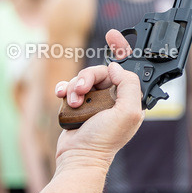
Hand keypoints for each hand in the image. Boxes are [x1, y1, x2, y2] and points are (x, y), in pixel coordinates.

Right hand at [54, 30, 143, 169]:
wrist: (78, 156)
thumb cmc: (104, 140)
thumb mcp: (127, 112)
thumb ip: (129, 85)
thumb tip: (116, 68)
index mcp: (129, 99)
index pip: (128, 69)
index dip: (122, 50)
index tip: (113, 35)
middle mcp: (114, 98)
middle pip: (101, 71)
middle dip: (89, 77)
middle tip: (83, 89)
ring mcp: (95, 101)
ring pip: (84, 78)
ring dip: (75, 86)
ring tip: (74, 101)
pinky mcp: (78, 104)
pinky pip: (70, 86)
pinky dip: (64, 89)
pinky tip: (62, 96)